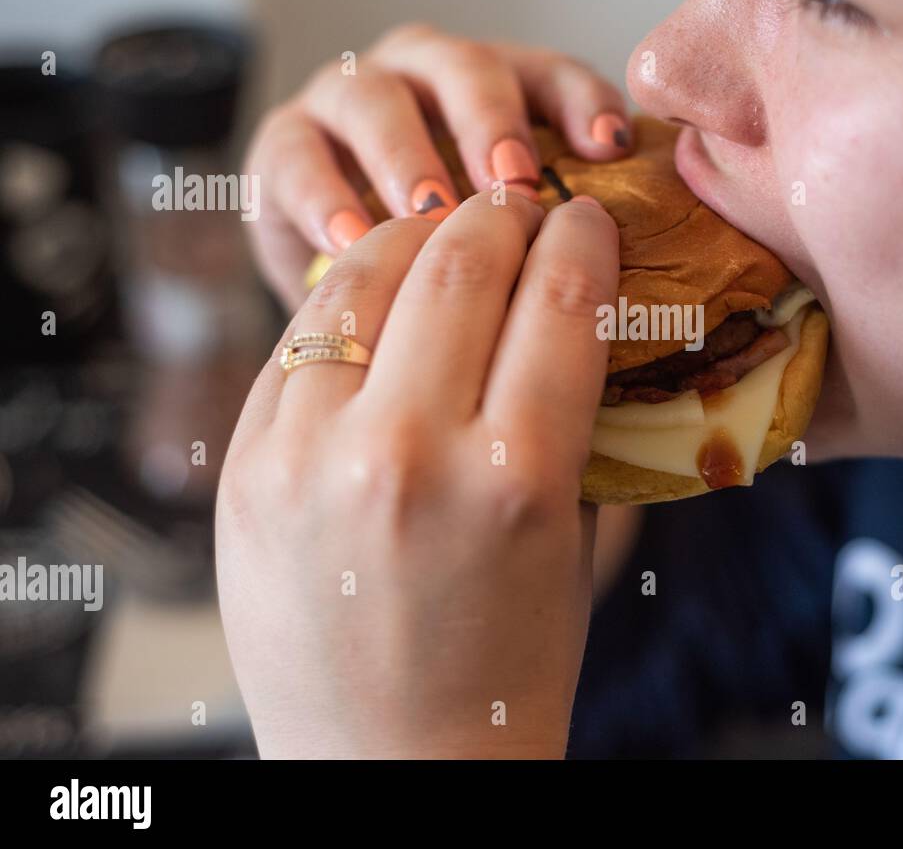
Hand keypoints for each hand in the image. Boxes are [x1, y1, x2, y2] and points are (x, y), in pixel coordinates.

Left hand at [215, 188, 619, 757]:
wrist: (392, 766)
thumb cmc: (508, 664)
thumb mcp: (570, 538)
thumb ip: (570, 415)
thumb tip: (566, 305)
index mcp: (516, 479)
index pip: (559, 299)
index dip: (582, 238)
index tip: (587, 217)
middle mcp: (407, 453)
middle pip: (461, 265)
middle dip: (503, 215)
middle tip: (522, 204)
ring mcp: (309, 457)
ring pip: (364, 280)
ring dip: (418, 237)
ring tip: (448, 230)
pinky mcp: (246, 468)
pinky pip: (300, 340)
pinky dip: (349, 301)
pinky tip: (379, 295)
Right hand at [243, 24, 632, 306]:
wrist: (339, 278)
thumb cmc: (440, 254)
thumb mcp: (501, 237)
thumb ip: (546, 229)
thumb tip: (610, 264)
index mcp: (494, 89)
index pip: (549, 73)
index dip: (581, 102)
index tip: (608, 149)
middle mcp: (422, 75)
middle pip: (462, 67)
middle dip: (491, 121)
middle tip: (515, 183)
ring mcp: (348, 101)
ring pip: (374, 99)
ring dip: (407, 155)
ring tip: (432, 215)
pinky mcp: (283, 143)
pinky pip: (296, 154)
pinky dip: (325, 195)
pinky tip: (353, 241)